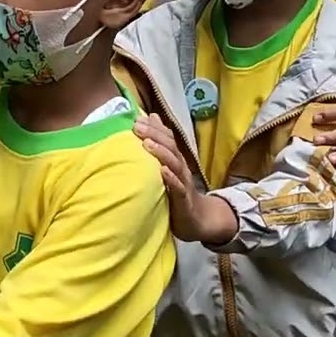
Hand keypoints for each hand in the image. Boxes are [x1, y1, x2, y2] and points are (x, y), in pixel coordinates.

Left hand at [134, 113, 235, 243]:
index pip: (167, 138)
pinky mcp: (184, 199)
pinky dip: (171, 179)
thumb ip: (161, 145)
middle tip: (138, 127)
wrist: (198, 218)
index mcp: (175, 158)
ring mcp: (183, 182)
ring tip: (147, 144)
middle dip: (154, 135)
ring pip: (175, 164)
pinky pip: (179, 187)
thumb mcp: (169, 167)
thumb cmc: (177, 190)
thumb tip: (151, 118)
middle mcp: (180, 167)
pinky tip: (163, 172)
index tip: (137, 119)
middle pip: (170, 147)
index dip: (154, 127)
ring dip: (161, 153)